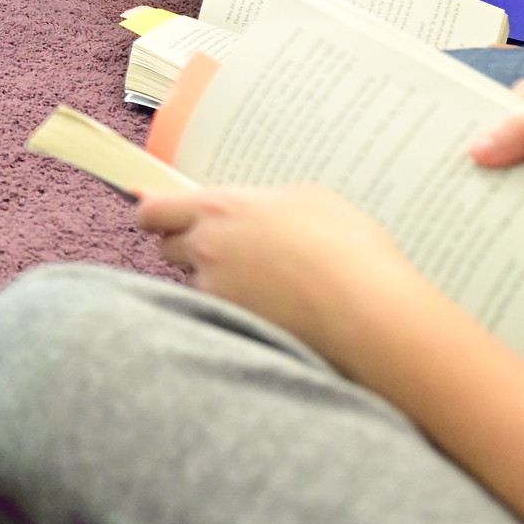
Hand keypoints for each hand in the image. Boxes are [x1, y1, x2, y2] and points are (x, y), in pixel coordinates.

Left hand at [136, 183, 431, 370]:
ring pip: (197, 284)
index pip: (156, 210)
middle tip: (224, 254)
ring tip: (264, 286)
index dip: (154, 215)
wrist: (368, 310)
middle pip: (168, 248)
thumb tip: (256, 208)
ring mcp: (215, 290)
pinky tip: (273, 311)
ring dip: (214, 283)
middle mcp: (207, 247)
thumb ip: (266, 201)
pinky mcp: (230, 324)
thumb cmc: (348, 249)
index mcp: (221, 207)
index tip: (157, 219)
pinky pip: (218, 314)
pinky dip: (235, 312)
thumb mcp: (310, 199)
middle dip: (187, 250)